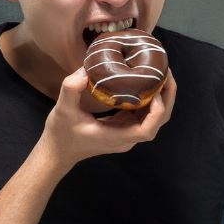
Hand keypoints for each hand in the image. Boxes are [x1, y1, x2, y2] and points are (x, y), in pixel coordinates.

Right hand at [39, 67, 176, 170]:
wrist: (57, 152)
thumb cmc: (60, 134)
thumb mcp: (62, 110)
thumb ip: (71, 89)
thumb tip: (85, 70)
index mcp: (116, 137)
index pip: (147, 129)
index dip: (157, 111)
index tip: (156, 89)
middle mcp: (126, 138)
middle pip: (158, 122)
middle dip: (167, 98)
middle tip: (166, 73)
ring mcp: (126, 134)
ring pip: (153, 119)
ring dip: (161, 98)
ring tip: (160, 74)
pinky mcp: (122, 128)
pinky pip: (143, 115)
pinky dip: (149, 100)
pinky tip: (145, 82)